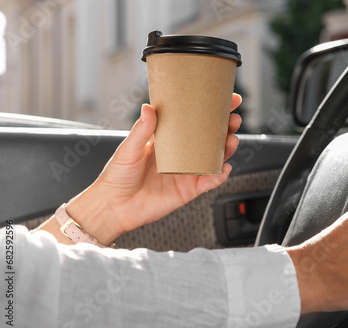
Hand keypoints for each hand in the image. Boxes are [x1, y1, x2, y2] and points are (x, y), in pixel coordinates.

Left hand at [63, 94, 242, 244]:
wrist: (114, 207)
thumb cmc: (117, 176)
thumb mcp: (128, 149)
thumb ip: (141, 130)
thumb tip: (149, 108)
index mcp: (168, 140)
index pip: (193, 121)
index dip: (210, 111)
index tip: (225, 99)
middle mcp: (181, 155)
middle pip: (210, 138)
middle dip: (225, 128)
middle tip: (233, 119)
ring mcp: (187, 172)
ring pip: (214, 158)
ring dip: (226, 149)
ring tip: (231, 140)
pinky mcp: (189, 190)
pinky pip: (209, 182)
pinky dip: (219, 175)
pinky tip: (223, 168)